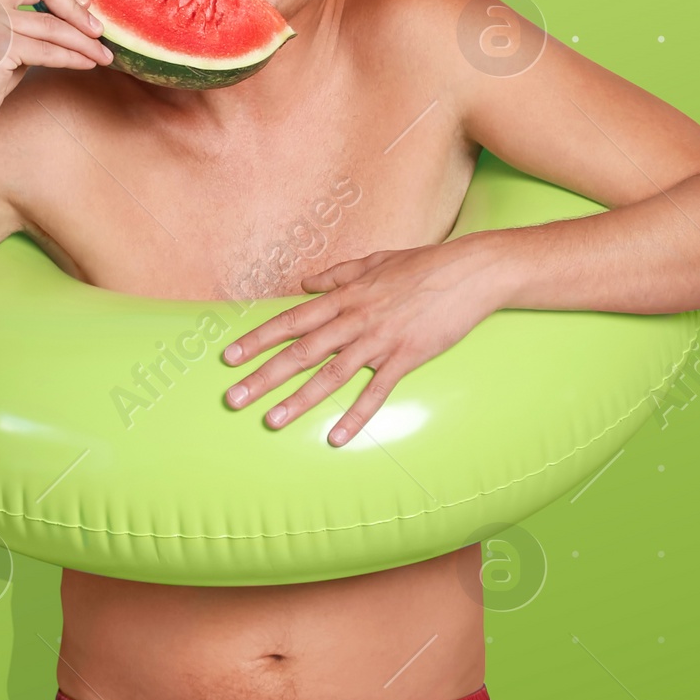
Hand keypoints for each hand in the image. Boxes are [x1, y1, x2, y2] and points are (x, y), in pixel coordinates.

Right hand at [0, 0, 111, 136]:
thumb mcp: (4, 36)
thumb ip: (30, 17)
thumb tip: (80, 7)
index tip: (83, 6)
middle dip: (76, 7)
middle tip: (98, 30)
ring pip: (51, 24)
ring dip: (84, 41)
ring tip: (103, 54)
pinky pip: (48, 50)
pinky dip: (73, 58)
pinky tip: (87, 64)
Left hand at [220, 237, 504, 445]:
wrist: (470, 272)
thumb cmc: (423, 264)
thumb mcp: (373, 261)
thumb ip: (336, 274)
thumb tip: (305, 283)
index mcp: (344, 297)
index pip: (291, 321)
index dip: (257, 339)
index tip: (230, 357)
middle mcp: (354, 319)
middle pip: (300, 352)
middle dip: (264, 376)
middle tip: (233, 398)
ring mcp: (379, 340)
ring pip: (331, 375)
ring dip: (299, 401)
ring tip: (272, 421)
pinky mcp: (406, 357)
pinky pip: (376, 392)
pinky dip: (356, 416)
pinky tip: (336, 437)